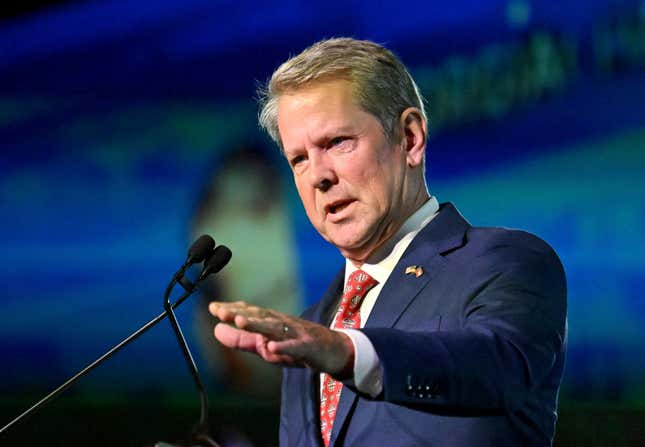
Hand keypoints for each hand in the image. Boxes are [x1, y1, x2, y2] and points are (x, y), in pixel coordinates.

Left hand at [208, 301, 353, 377]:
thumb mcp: (266, 345)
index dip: (232, 310)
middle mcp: (282, 324)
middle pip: (259, 316)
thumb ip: (242, 339)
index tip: (212, 307)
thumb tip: (215, 330)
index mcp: (271, 323)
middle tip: (220, 311)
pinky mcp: (309, 347)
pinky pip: (295, 347)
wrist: (335, 351)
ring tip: (240, 320)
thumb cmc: (298, 346)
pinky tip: (271, 346)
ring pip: (275, 328)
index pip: (250, 313)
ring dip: (257, 323)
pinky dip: (284, 346)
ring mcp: (296, 333)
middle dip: (239, 313)